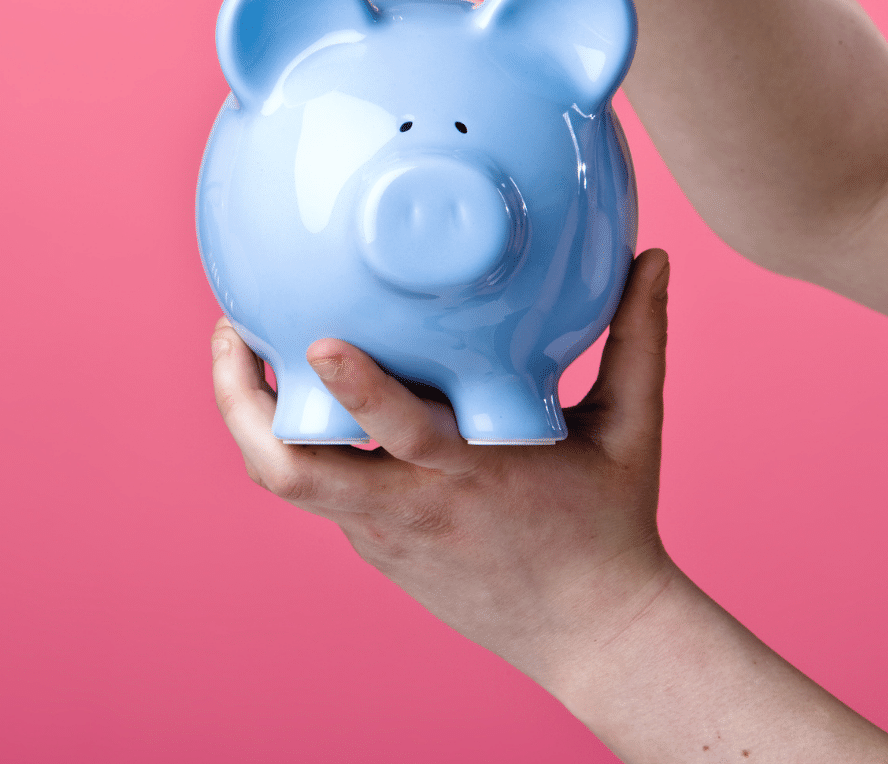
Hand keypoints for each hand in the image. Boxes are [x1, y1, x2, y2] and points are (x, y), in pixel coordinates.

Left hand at [211, 249, 674, 682]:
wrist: (594, 634)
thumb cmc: (613, 524)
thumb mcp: (633, 431)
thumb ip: (638, 337)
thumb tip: (657, 253)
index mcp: (471, 474)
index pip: (401, 434)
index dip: (354, 389)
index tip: (317, 340)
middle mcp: (412, 505)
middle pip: (295, 472)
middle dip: (243, 403)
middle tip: (230, 330)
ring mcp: (382, 534)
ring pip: (289, 481)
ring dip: (252, 417)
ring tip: (241, 347)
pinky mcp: (373, 547)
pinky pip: (322, 489)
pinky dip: (298, 437)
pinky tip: (292, 386)